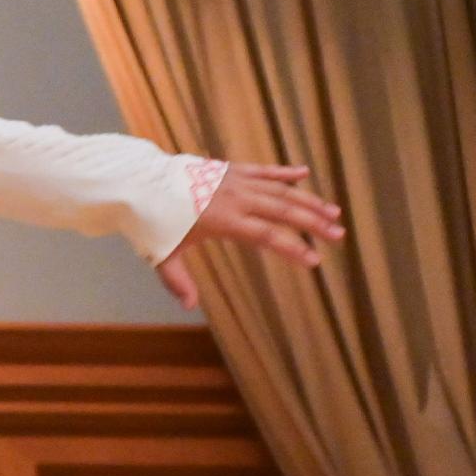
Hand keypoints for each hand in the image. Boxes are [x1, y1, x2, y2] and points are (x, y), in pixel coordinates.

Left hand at [157, 162, 343, 307]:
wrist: (137, 183)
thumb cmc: (149, 222)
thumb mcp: (161, 255)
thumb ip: (177, 280)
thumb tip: (189, 306)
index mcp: (224, 220)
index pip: (267, 236)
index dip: (293, 248)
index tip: (314, 260)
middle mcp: (236, 198)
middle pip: (283, 210)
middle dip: (313, 223)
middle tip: (338, 235)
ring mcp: (234, 180)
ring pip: (280, 189)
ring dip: (308, 200)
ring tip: (333, 212)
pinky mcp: (229, 169)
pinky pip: (263, 169)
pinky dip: (284, 172)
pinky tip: (304, 173)